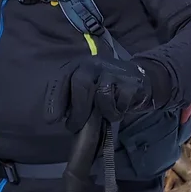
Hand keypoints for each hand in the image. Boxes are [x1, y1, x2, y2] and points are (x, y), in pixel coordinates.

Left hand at [42, 54, 172, 130]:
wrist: (138, 79)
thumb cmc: (106, 88)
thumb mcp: (86, 90)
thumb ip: (73, 99)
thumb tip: (61, 118)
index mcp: (79, 65)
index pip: (63, 79)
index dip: (55, 99)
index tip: (51, 120)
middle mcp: (95, 64)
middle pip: (81, 84)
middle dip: (77, 110)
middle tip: (75, 127)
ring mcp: (114, 71)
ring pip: (101, 94)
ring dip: (102, 112)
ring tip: (106, 116)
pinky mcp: (131, 82)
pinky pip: (120, 102)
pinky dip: (117, 111)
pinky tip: (119, 109)